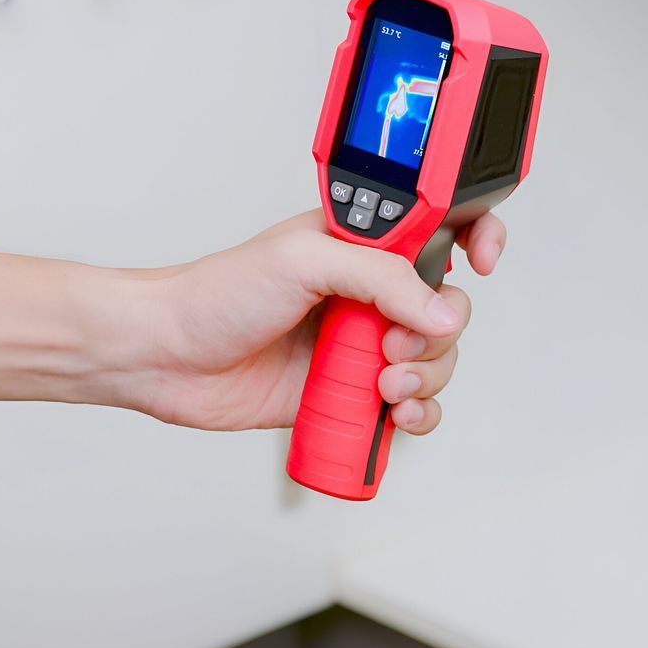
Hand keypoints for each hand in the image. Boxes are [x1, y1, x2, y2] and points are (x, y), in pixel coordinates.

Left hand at [96, 209, 507, 433]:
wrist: (165, 356)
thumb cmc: (216, 293)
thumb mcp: (303, 259)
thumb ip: (381, 278)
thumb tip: (441, 311)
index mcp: (364, 245)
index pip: (442, 230)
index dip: (476, 240)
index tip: (482, 262)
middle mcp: (369, 294)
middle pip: (448, 311)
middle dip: (436, 335)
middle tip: (389, 344)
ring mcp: (361, 345)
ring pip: (434, 363)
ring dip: (425, 379)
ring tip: (382, 386)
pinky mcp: (348, 394)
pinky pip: (409, 409)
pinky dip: (416, 417)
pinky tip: (394, 416)